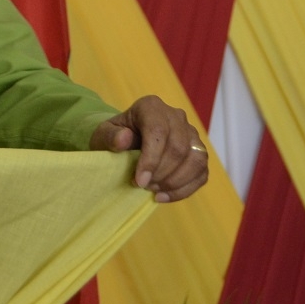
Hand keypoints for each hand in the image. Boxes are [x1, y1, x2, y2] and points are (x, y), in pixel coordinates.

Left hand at [90, 95, 208, 202]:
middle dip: (162, 173)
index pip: (158, 131)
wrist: (126, 140)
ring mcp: (191, 133)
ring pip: (197, 159)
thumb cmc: (114, 137)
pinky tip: (164, 196)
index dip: (151, 159)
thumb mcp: (103, 135)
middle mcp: (176, 116)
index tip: (139, 181)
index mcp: (151, 107)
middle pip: (179, 147)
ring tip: (154, 190)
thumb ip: (109, 136)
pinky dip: (185, 189)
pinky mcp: (198, 151)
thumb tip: (124, 139)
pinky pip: (202, 173)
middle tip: (144, 186)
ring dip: (176, 181)